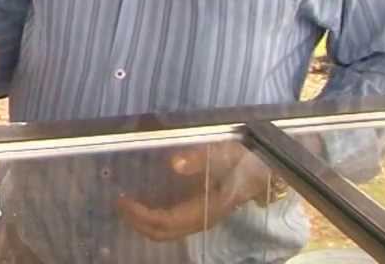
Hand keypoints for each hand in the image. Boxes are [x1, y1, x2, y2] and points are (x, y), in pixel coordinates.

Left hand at [116, 142, 276, 240]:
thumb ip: (201, 157)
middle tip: (119, 203)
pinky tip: (143, 205)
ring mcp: (201, 219)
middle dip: (138, 222)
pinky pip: (172, 224)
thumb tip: (174, 162)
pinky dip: (153, 219)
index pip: (168, 221)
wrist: (265, 169)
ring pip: (168, 232)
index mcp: (207, 208)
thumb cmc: (243, 158)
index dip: (143, 215)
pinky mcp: (200, 214)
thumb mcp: (225, 151)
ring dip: (144, 222)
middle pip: (164, 233)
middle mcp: (202, 219)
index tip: (124, 201)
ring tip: (126, 205)